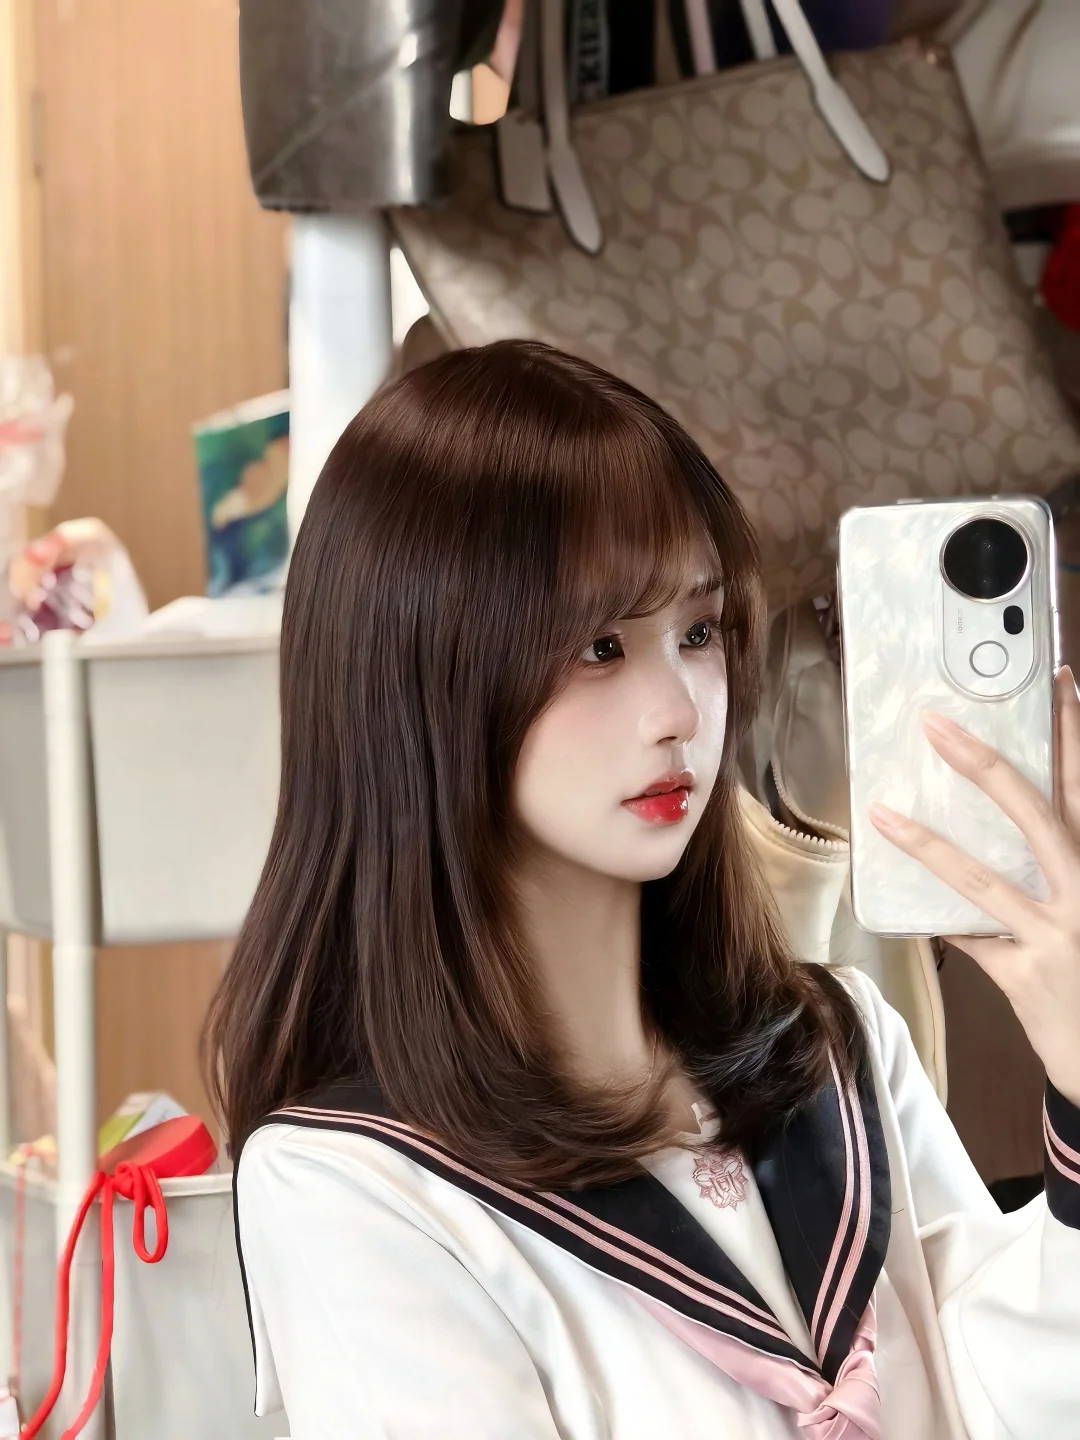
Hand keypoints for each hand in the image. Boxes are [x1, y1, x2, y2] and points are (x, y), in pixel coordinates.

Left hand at [868, 666, 1079, 1107]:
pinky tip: (895, 906)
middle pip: (1038, 814)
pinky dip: (931, 920)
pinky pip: (966, 938)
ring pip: (983, 880)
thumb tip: (1014, 818)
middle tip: (936, 725)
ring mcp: (1056, 935)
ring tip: (883, 814)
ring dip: (927, 845)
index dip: (1072, 732)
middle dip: (985, 766)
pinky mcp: (1024, 976)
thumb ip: (1062, 864)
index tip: (1058, 681)